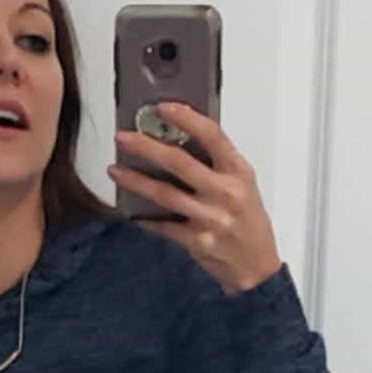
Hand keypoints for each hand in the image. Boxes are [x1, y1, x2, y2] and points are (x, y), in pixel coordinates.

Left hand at [108, 102, 281, 295]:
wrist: (256, 266)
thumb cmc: (248, 220)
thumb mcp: (243, 184)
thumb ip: (218, 162)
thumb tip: (181, 137)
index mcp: (238, 171)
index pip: (212, 135)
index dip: (186, 117)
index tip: (163, 107)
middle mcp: (224, 192)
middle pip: (179, 163)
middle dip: (146, 147)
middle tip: (123, 138)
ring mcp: (210, 218)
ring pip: (165, 194)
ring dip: (135, 181)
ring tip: (115, 170)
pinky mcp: (196, 241)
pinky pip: (163, 226)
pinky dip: (145, 218)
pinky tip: (131, 210)